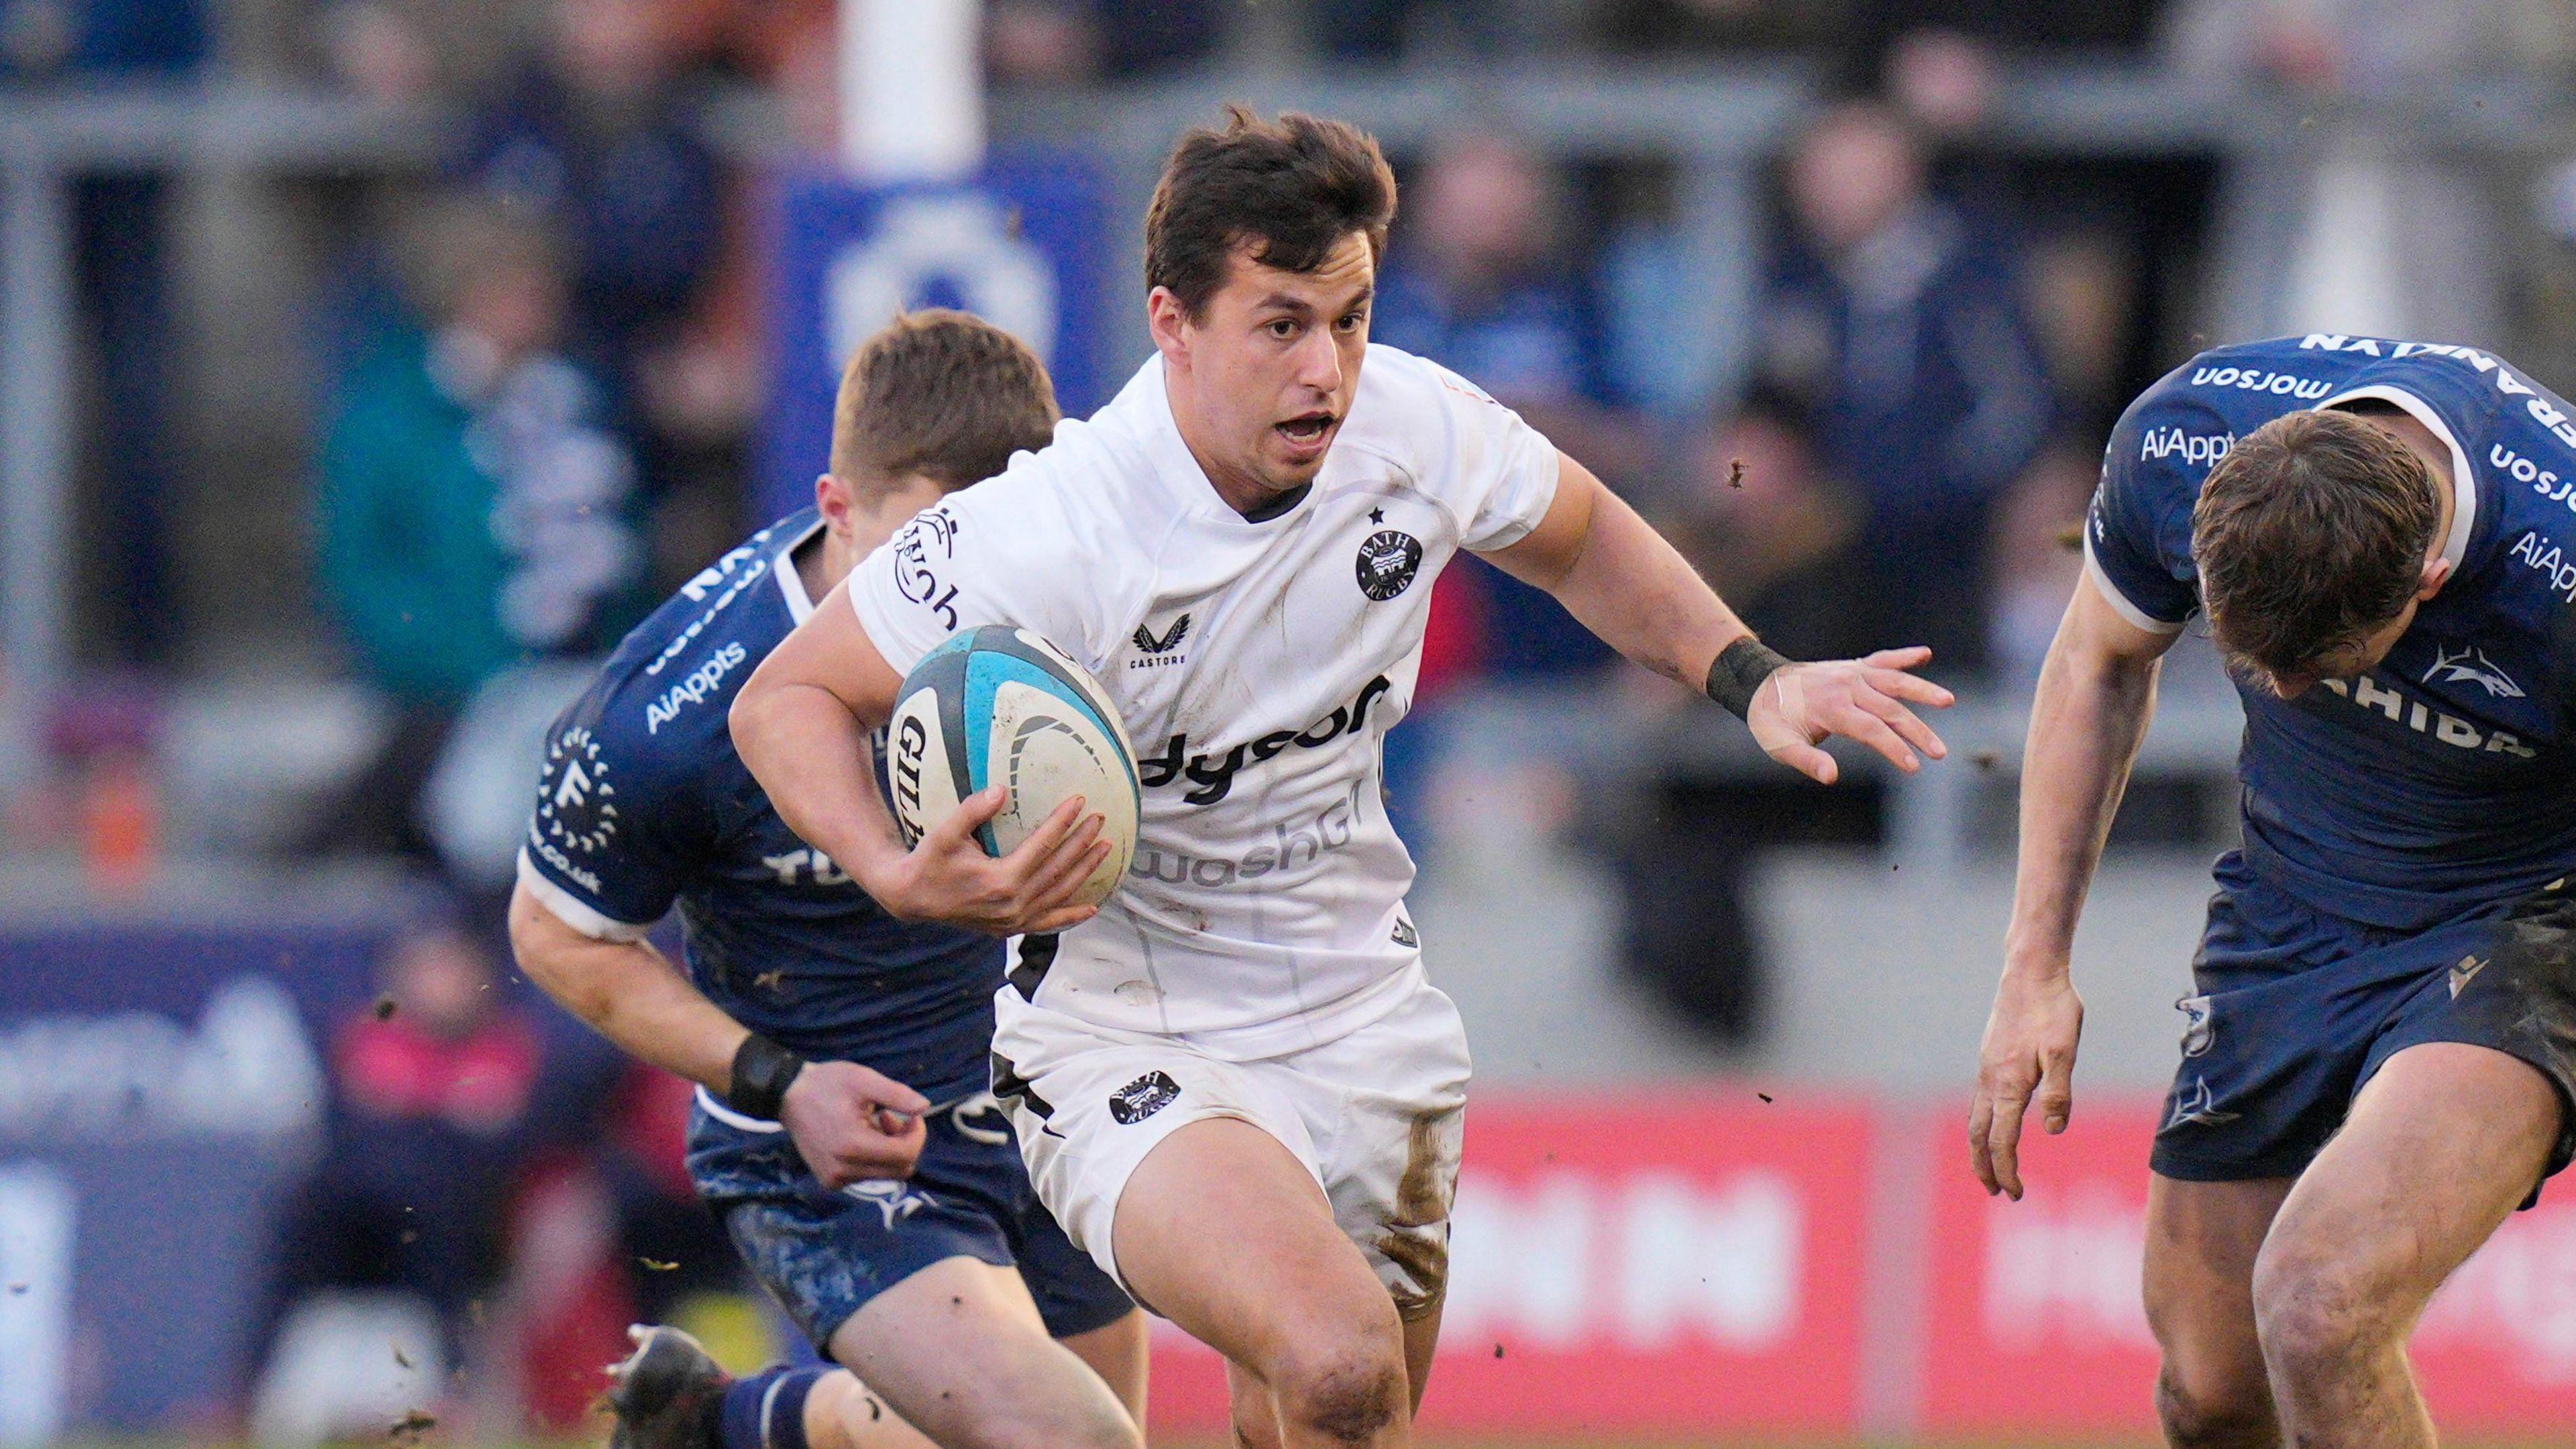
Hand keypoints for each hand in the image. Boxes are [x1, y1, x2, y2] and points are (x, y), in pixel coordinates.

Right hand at [779, 1060, 932, 1187]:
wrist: (789, 1097)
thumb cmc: (827, 1084)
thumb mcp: (864, 1080)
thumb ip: (897, 1095)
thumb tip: (925, 1107)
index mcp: (853, 1146)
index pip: (905, 1155)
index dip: (917, 1135)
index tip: (911, 1116)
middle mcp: (843, 1170)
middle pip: (899, 1169)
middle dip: (905, 1143)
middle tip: (891, 1117)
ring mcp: (835, 1179)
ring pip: (885, 1174)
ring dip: (889, 1150)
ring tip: (873, 1123)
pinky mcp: (830, 1180)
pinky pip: (867, 1176)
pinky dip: (873, 1158)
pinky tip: (860, 1135)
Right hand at [870, 788, 1109, 935]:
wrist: (912, 898)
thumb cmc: (929, 861)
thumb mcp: (945, 833)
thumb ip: (972, 810)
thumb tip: (1001, 789)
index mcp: (1001, 880)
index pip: (1043, 845)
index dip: (1063, 821)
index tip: (1079, 800)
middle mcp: (1013, 904)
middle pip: (1058, 869)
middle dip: (1082, 842)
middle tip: (1099, 819)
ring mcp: (1014, 920)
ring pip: (1059, 894)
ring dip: (1085, 871)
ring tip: (1104, 848)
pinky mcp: (1010, 929)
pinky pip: (1048, 922)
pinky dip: (1070, 916)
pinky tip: (1091, 908)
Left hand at [1748, 646, 1953, 783]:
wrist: (1761, 685)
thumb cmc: (1772, 722)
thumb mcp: (1781, 745)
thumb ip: (1807, 761)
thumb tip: (1831, 777)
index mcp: (1832, 708)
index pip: (1872, 730)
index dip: (1894, 748)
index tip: (1913, 766)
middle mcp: (1847, 687)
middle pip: (1890, 710)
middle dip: (1917, 732)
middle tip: (1940, 752)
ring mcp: (1852, 674)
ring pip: (1895, 681)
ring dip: (1923, 690)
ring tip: (1949, 701)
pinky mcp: (1854, 667)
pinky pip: (1883, 659)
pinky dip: (1903, 656)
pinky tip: (1925, 653)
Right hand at [1969, 966, 2085, 1199]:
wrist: (2030, 971)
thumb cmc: (2053, 1009)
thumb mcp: (2064, 1051)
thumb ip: (2058, 1091)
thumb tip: (2052, 1130)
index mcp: (2008, 1084)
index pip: (2002, 1140)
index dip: (2007, 1171)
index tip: (2015, 1194)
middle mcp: (1990, 1080)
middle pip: (1978, 1135)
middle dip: (1985, 1167)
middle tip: (1997, 1192)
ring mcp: (1986, 1068)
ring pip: (1975, 1118)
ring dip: (1980, 1148)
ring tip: (1990, 1167)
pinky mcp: (1990, 1057)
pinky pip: (1979, 1101)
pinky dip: (1982, 1124)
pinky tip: (1995, 1123)